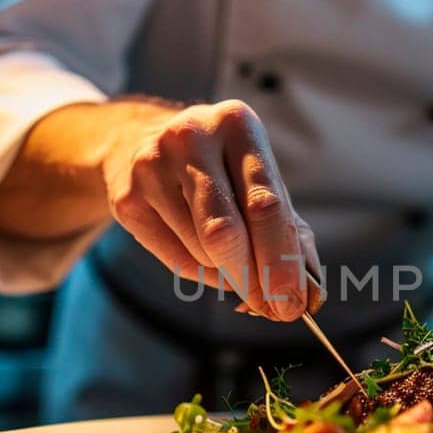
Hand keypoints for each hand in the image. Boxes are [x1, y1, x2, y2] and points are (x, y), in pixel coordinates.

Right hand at [104, 100, 321, 320]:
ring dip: (230, 274)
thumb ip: (289, 229)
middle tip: (274, 307)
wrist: (139, 142)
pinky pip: (176, 259)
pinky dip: (203, 273)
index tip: (293, 301)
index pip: (266, 204)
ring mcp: (152, 167)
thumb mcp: (259, 179)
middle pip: (226, 231)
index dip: (282, 259)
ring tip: (237, 264)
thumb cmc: (219, 169)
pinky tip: (206, 257)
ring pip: (202, 250)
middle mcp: (192, 138)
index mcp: (237, 125)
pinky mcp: (127, 199)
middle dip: (255, 279)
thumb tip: (305, 292)